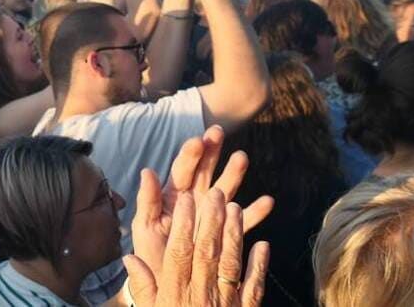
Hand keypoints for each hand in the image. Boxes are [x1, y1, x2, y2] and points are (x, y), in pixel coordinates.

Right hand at [124, 188, 268, 306]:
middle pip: (207, 250)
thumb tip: (129, 259)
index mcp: (176, 292)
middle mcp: (201, 293)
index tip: (187, 200)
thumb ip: (143, 287)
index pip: (180, 252)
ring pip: (230, 262)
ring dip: (235, 234)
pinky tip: (263, 245)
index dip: (185, 224)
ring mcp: (226, 302)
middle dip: (212, 219)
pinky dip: (259, 265)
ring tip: (236, 207)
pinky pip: (253, 286)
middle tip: (216, 193)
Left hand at [132, 126, 273, 275]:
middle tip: (218, 131)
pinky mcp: (226, 232)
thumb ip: (148, 200)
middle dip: (212, 151)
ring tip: (242, 157)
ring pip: (225, 189)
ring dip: (234, 174)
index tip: (197, 140)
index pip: (182, 170)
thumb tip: (147, 170)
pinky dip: (255, 211)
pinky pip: (243, 220)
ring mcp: (211, 214)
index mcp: (173, 196)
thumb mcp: (145, 227)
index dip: (189, 154)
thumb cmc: (151, 254)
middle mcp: (194, 200)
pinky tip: (268, 201)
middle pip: (204, 171)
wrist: (167, 282)